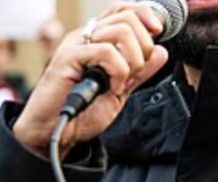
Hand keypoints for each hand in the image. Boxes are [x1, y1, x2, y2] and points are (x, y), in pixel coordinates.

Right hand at [14, 2, 169, 156]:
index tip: (157, 32)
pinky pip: (107, 51)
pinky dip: (118, 72)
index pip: (123, 10)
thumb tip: (161, 52)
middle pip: (127, 18)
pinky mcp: (68, 57)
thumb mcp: (120, 91)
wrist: (56, 133)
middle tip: (136, 71)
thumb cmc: (81, 112)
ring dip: (133, 60)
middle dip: (144, 46)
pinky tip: (111, 88)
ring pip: (121, 30)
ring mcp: (76, 45)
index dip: (145, 14)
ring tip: (122, 82)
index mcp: (98, 41)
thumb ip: (140, 72)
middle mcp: (86, 37)